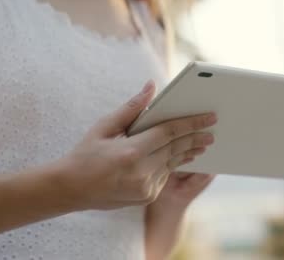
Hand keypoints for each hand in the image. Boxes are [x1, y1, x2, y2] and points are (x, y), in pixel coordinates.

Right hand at [57, 80, 216, 210]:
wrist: (71, 189)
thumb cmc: (85, 153)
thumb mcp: (104, 127)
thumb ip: (131, 108)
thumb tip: (151, 87)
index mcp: (131, 152)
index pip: (169, 133)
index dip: (191, 123)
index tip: (209, 117)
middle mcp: (142, 172)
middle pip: (176, 149)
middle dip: (196, 138)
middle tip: (212, 129)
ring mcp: (146, 188)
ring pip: (172, 163)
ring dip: (187, 151)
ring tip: (203, 142)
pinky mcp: (147, 196)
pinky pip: (164, 175)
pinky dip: (172, 163)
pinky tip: (182, 155)